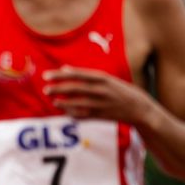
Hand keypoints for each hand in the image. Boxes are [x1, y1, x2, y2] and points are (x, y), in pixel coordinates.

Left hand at [41, 68, 155, 127]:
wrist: (138, 108)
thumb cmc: (119, 90)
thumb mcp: (106, 79)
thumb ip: (85, 75)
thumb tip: (64, 68)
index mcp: (103, 79)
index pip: (77, 75)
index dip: (60, 75)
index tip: (46, 75)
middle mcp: (101, 91)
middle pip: (74, 89)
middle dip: (57, 89)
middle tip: (46, 89)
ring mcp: (100, 104)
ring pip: (75, 104)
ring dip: (62, 103)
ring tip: (53, 101)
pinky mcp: (100, 116)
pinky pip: (81, 116)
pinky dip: (71, 114)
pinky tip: (65, 111)